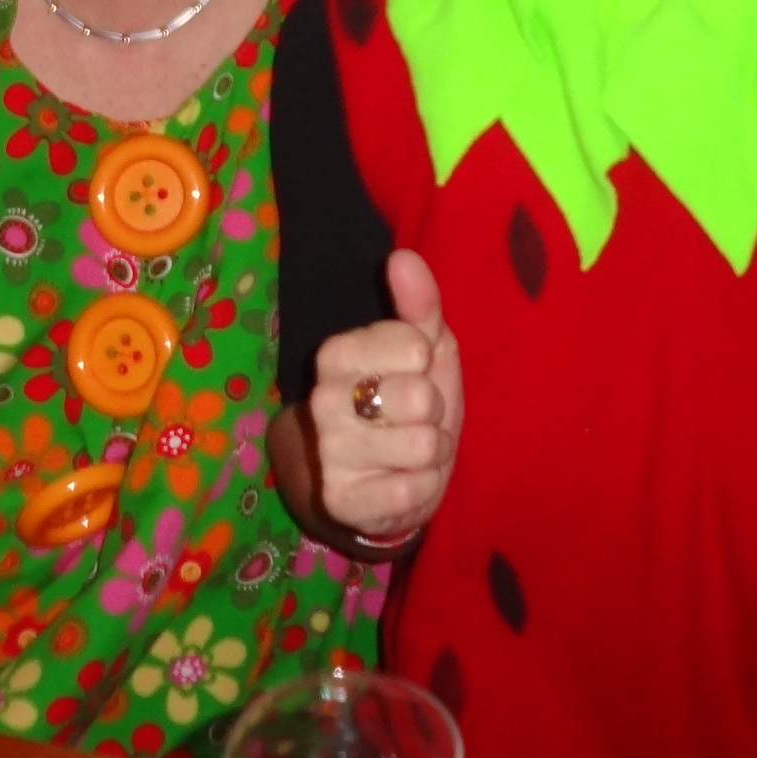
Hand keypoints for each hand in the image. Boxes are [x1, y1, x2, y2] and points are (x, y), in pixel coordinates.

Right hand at [306, 250, 463, 540]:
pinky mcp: (341, 500)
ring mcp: (329, 452)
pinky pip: (411, 491)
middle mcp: (323, 399)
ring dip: (432, 452)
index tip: (412, 374)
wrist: (389, 479)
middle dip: (433, 411)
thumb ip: (418, 303)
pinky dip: (422, 488)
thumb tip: (402, 257)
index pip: (413, 342)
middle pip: (420, 395)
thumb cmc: (412, 403)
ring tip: (412, 453)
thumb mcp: (423, 349)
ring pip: (420, 444)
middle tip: (415, 419)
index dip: (427, 363)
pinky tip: (403, 483)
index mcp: (337, 353)